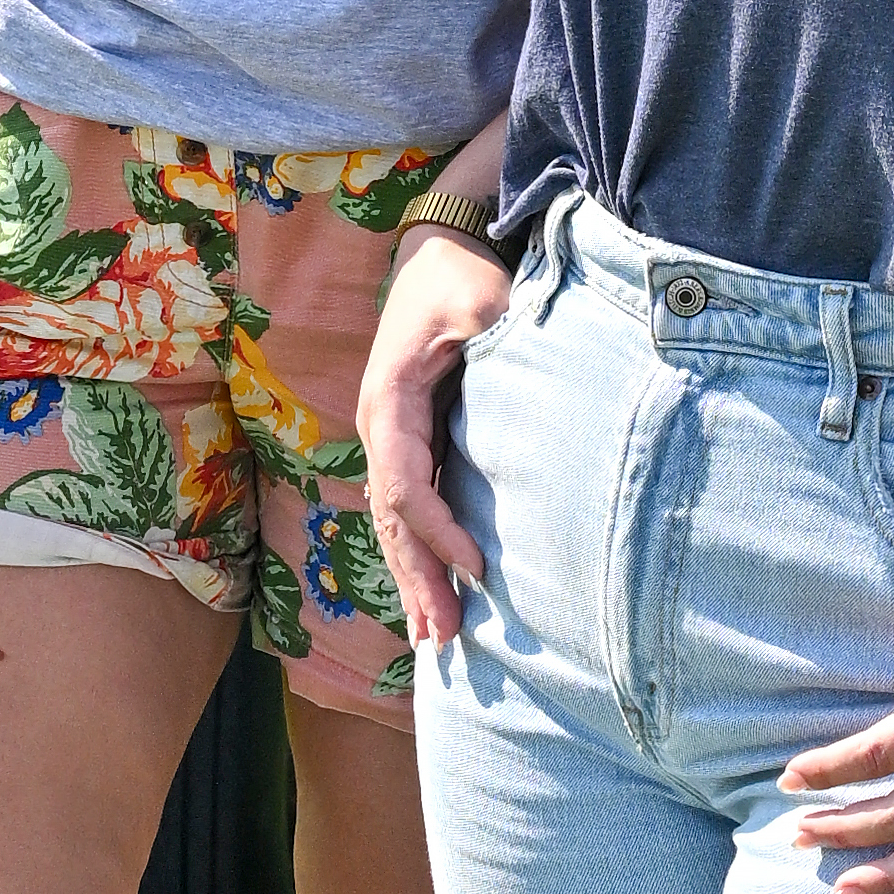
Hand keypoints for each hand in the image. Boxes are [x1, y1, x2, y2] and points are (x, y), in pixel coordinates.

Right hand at [356, 223, 516, 646]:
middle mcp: (380, 427)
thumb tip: (513, 361)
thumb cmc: (462, 277)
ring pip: (395, 525)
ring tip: (435, 641)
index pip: (407, 482)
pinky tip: (433, 597)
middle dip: (419, 579)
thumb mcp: (481, 299)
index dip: (439, 529)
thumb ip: (491, 332)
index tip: (479, 568)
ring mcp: (391, 439)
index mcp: (391, 400)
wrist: (440, 252)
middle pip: (393, 520)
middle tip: (444, 639)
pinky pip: (409, 511)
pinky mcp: (410, 444)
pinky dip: (419, 556)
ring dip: (414, 581)